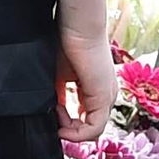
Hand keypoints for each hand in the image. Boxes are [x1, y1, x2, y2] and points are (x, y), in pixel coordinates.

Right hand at [56, 27, 118, 144]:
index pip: (86, 120)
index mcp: (97, 90)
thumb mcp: (59, 77)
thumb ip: (58, 96)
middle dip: (68, 128)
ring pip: (93, 130)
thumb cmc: (67, 44)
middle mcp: (106, 96)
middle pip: (90, 128)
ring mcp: (108, 97)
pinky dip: (76, 132)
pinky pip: (94, 128)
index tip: (51, 114)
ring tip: (55, 115)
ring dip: (71, 129)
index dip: (67, 124)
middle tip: (52, 116)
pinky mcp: (104, 97)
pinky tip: (61, 124)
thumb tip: (50, 112)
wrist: (77, 26)